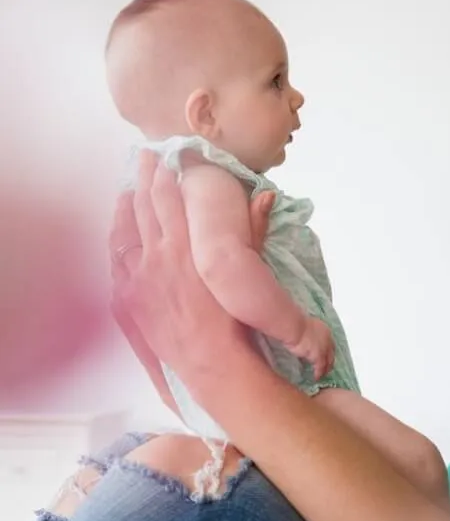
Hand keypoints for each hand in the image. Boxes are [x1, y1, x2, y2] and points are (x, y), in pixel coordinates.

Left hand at [109, 151, 275, 403]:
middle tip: (146, 155)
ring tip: (130, 183)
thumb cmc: (237, 322)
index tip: (168, 155)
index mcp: (187, 246)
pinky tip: (119, 225)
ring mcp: (137, 277)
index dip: (167, 172)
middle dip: (144, 177)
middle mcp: (157, 255)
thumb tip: (263, 196)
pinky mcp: (126, 298)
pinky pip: (115, 257)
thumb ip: (254, 231)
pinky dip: (117, 235)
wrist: (213, 366)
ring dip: (127, 201)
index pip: (170, 197)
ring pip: (125, 228)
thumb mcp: (249, 273)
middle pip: (144, 204)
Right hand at [288, 316, 335, 380]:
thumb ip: (307, 334)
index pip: (329, 342)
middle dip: (330, 360)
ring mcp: (324, 347)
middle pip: (331, 352)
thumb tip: (303, 338)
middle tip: (327, 368)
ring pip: (328, 361)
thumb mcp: (304, 327)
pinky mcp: (318, 356)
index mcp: (323, 330)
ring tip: (323, 375)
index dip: (328, 350)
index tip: (326, 355)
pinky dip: (319, 373)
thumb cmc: (295, 324)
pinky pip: (320, 367)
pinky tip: (316, 377)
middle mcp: (327, 338)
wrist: (294, 327)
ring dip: (325, 369)